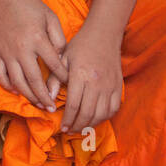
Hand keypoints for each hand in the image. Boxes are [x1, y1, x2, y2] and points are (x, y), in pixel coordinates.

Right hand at [0, 0, 68, 112]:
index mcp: (37, 39)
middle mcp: (21, 49)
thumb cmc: (30, 6)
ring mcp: (7, 53)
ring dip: (28, 96)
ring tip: (38, 104)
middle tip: (52, 109)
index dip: (62, 76)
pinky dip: (8, 86)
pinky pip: (0, 74)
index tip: (69, 85)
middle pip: (33, 79)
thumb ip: (58, 38)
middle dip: (44, 96)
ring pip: (17, 81)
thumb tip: (62, 57)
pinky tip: (17, 91)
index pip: (53, 64)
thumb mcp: (50, 17)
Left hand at [54, 19, 122, 137]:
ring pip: (101, 114)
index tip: (62, 127)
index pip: (74, 105)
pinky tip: (95, 118)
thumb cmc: (80, 46)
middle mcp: (96, 82)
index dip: (67, 119)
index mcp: (81, 75)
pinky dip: (105, 117)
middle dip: (77, 126)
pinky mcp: (118, 86)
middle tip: (70, 131)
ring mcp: (109, 85)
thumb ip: (54, 79)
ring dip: (90, 125)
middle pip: (87, 113)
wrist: (104, 34)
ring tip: (81, 127)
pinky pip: (113, 108)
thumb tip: (48, 100)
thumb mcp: (63, 59)